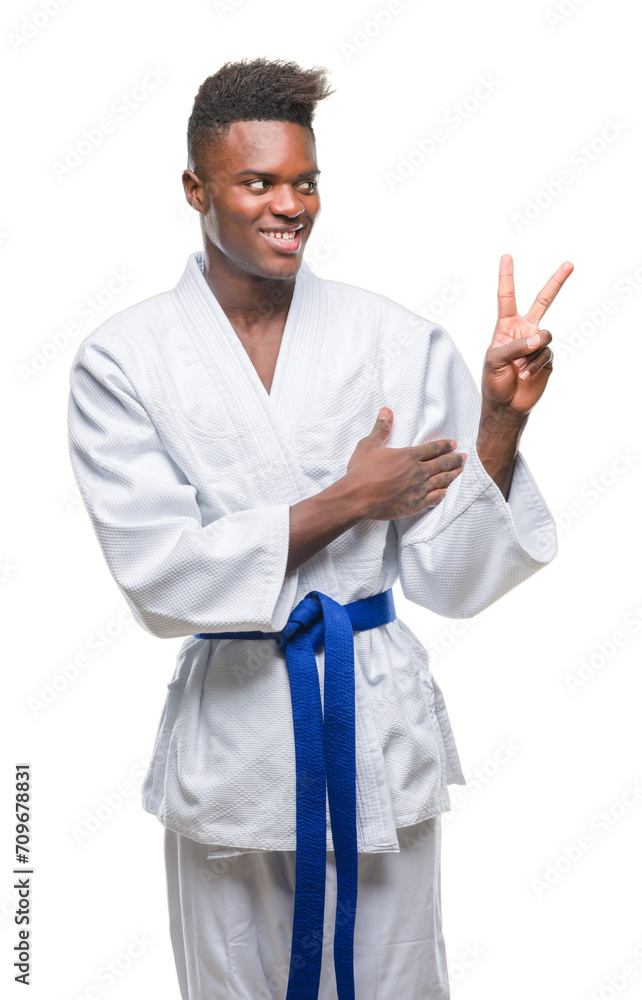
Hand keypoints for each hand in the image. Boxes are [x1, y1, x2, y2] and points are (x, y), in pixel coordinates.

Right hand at [346, 408, 466, 519]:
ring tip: (460, 471)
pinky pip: (435, 498)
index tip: (453, 444)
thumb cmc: (361, 471)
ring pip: (442, 480)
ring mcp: (418, 489)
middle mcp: (418, 472)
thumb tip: (386, 411)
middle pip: (442, 464)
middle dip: (454, 459)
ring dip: (453, 475)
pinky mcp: (416, 504)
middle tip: (463, 457)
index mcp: (409, 456)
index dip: (444, 445)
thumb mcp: (369, 445)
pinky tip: (446, 491)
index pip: (433, 448)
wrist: (357, 498)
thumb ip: (381, 429)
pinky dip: (442, 493)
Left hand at [482, 254, 573, 414]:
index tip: (506, 257)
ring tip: (519, 367)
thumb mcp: (495, 360)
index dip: (507, 277)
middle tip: (569, 264)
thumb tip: (540, 338)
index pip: (506, 298)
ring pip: (545, 336)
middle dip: (556, 283)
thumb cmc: (494, 381)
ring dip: (531, 352)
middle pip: (543, 301)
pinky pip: (546, 353)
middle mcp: (524, 330)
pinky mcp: (547, 357)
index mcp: (506, 326)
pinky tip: (526, 374)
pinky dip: (535, 364)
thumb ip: (515, 346)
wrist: (506, 405)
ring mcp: (537, 343)